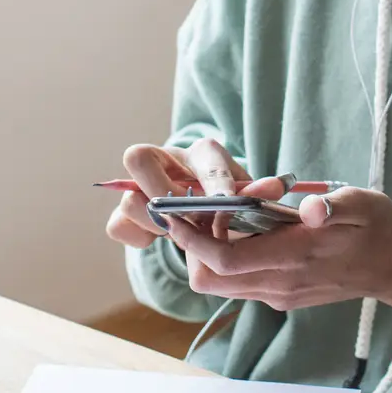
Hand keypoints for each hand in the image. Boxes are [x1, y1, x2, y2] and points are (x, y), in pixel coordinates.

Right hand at [105, 139, 287, 247]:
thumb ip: (257, 192)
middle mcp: (164, 160)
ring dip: (156, 223)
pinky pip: (117, 225)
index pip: (203, 154)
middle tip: (190, 220)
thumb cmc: (233, 202)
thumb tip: (274, 187)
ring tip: (179, 232)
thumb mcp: (248, 196)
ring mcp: (140, 186)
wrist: (212, 211)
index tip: (227, 203)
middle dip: (166, 196)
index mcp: (203, 153)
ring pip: (128, 199)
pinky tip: (158, 240)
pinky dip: (138, 237)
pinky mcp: (127, 213)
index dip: (215, 181)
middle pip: (138, 159)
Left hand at [164, 187, 391, 322]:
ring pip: (219, 285)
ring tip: (213, 217)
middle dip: (191, 248)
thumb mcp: (363, 204)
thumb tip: (313, 208)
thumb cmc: (379, 229)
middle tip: (195, 212)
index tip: (178, 212)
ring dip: (206, 253)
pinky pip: (238, 283)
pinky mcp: (281, 296)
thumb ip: (336, 206)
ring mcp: (279, 294)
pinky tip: (237, 229)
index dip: (193, 239)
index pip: (225, 260)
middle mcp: (281, 284)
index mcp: (295, 257)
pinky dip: (225, 259)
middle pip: (209, 279)